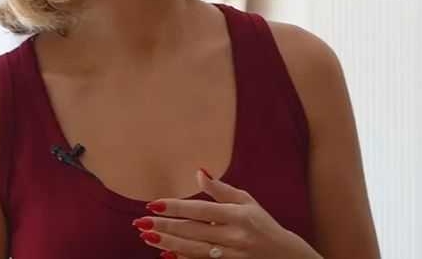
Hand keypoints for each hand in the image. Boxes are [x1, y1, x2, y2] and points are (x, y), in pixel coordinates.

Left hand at [133, 169, 319, 258]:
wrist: (281, 254)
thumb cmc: (261, 223)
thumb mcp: (246, 200)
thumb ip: (220, 189)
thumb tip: (199, 171)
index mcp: (237, 214)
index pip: (200, 210)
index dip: (175, 207)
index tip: (153, 205)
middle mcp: (233, 235)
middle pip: (192, 231)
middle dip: (164, 227)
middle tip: (140, 223)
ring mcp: (229, 254)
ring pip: (192, 249)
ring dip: (167, 243)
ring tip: (147, 237)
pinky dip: (182, 258)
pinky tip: (165, 254)